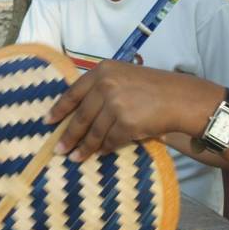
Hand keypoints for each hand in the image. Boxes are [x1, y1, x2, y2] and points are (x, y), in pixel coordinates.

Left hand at [48, 60, 217, 161]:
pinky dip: (106, 149)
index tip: (48, 121)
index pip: (73, 93)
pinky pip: (111, 141)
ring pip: (94, 132)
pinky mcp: (126, 123)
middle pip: (81, 116)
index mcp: (103, 71)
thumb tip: (77, 112)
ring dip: (85, 147)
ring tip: (76, 158)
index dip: (59, 109)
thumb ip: (102, 87)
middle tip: (59, 149)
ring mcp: (116, 104)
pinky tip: (101, 154)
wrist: (180, 98)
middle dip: (68, 135)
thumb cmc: (154, 88)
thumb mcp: (124, 76)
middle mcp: (106, 85)